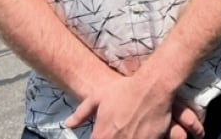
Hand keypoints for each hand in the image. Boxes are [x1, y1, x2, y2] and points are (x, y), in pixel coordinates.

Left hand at [65, 59, 203, 138]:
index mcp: (101, 136)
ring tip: (130, 130)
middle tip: (119, 130)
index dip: (100, 138)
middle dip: (115, 138)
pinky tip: (140, 132)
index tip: (105, 133)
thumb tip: (67, 124)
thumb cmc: (125, 90)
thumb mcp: (98, 96)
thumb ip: (81, 113)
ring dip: (127, 138)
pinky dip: (141, 138)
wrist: (153, 87)